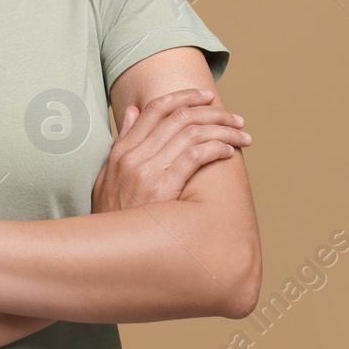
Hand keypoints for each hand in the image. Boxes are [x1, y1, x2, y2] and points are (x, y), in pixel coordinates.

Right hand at [92, 87, 251, 213]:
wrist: (108, 252)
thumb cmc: (113, 219)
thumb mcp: (106, 177)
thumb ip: (122, 142)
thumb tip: (134, 110)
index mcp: (122, 151)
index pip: (157, 109)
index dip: (186, 97)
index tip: (208, 96)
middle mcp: (134, 156)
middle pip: (180, 117)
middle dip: (214, 113)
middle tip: (235, 118)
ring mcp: (147, 172)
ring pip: (193, 133)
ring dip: (223, 130)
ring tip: (242, 135)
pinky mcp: (163, 188)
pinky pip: (195, 155)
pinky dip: (216, 148)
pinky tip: (228, 152)